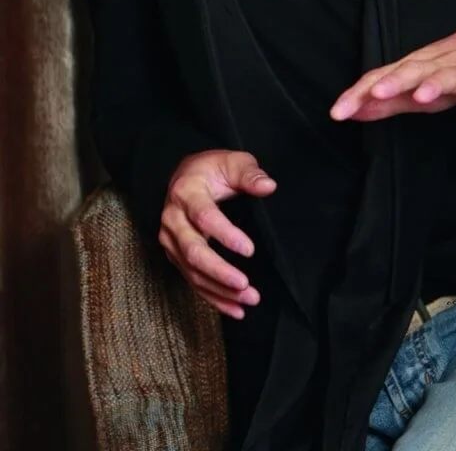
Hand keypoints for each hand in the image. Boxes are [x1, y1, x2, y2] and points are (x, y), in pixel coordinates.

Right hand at [159, 149, 276, 318]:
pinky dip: (213, 298)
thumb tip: (268, 186)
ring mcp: (171, 240)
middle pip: (193, 251)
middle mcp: (173, 219)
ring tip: (248, 300)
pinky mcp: (175, 256)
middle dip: (220, 271)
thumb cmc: (212, 169)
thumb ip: (249, 174)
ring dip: (220, 290)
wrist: (183, 177)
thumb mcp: (231, 162)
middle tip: (245, 284)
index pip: (204, 217)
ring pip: (192, 271)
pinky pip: (192, 281)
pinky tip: (235, 309)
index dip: (226, 235)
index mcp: (186, 193)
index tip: (249, 249)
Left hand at [329, 19, 455, 125]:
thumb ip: (387, 99)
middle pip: (412, 71)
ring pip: (449, 78)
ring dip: (435, 86)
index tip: (337, 112)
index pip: (382, 76)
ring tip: (421, 97)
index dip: (360, 94)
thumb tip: (353, 111)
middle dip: (393, 82)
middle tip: (375, 94)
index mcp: (416, 66)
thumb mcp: (419, 84)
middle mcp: (437, 66)